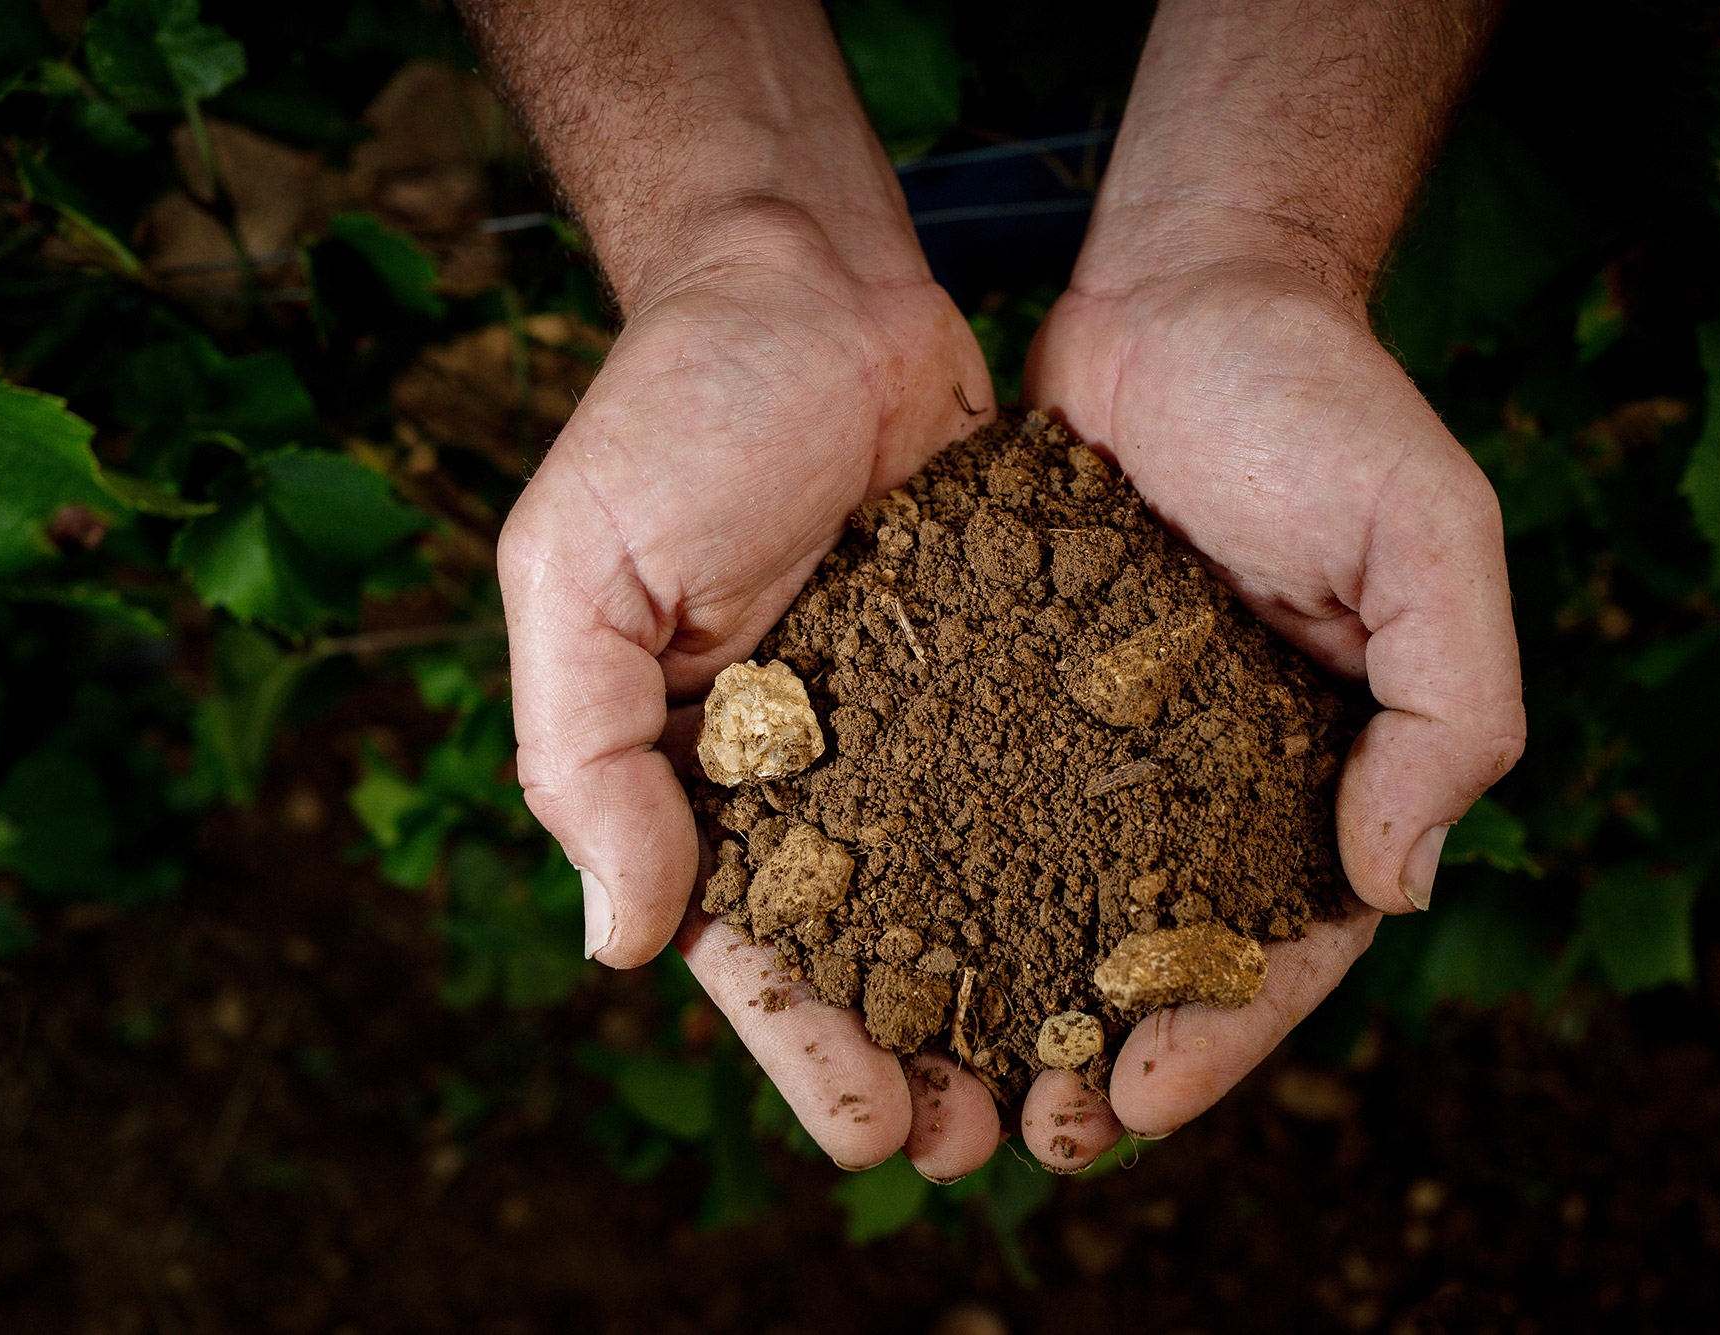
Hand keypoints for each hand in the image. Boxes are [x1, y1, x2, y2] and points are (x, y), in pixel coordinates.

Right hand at [498, 208, 1005, 1174]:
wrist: (807, 286)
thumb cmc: (670, 418)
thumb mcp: (580, 578)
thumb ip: (585, 758)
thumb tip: (622, 945)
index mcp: (695, 773)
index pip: (751, 948)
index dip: (809, 1051)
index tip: (874, 1137)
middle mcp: (813, 766)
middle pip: (874, 946)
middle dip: (925, 1054)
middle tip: (995, 1145)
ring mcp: (916, 717)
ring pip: (971, 884)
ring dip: (1016, 989)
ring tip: (1080, 1082)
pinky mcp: (1005, 658)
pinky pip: (1046, 773)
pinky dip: (1083, 856)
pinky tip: (1139, 927)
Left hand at [1019, 254, 1524, 1159]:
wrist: (1189, 293)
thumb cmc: (1326, 409)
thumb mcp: (1434, 544)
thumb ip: (1453, 712)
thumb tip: (1399, 887)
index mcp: (1323, 770)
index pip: (1280, 939)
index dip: (1217, 1031)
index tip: (1139, 1099)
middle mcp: (1206, 774)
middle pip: (1152, 949)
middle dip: (1096, 1052)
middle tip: (1027, 1138)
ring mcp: (1098, 734)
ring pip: (1048, 898)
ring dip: (1001, 998)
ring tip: (941, 1082)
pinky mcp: (1002, 677)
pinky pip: (964, 793)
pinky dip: (932, 874)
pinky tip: (875, 939)